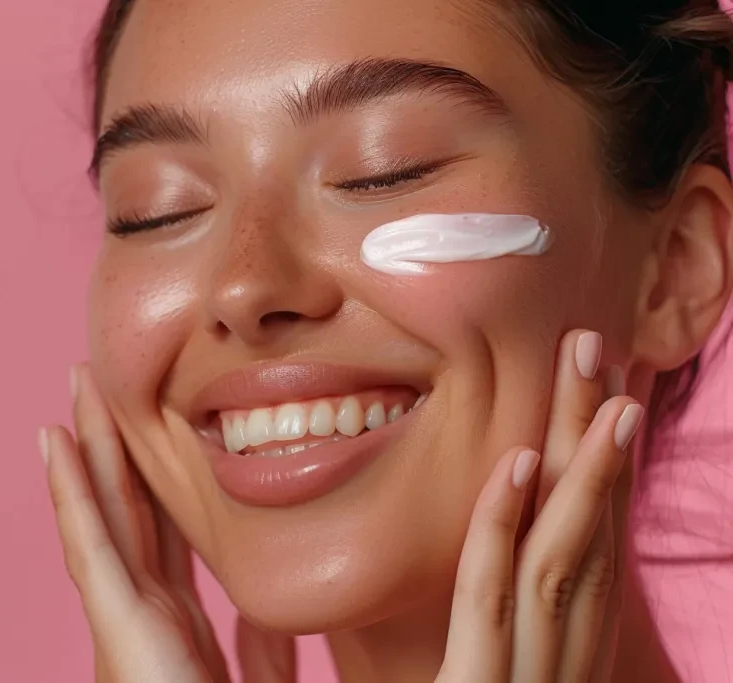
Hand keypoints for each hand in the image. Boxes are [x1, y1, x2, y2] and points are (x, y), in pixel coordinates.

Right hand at [41, 365, 296, 682]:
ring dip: (85, 448)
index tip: (149, 428)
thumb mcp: (259, 682)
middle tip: (101, 384)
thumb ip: (262, 647)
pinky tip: (53, 440)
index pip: (162, 530)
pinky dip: (68, 489)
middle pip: (127, 507)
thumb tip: (271, 613)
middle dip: (113, 445)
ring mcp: (124, 616)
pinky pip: (88, 543)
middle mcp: (145, 611)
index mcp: (178, 621)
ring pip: (101, 511)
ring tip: (74, 390)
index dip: (151, 478)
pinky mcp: (118, 626)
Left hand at [437, 329, 642, 681]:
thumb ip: (496, 624)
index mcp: (572, 650)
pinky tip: (515, 461)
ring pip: (561, 551)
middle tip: (593, 345)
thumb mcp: (494, 676)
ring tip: (590, 377)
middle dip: (596, 436)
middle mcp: (567, 657)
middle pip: (591, 531)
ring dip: (580, 462)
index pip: (598, 543)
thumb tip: (499, 546)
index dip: (606, 461)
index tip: (605, 385)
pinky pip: (490, 598)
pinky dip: (504, 527)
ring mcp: (531, 676)